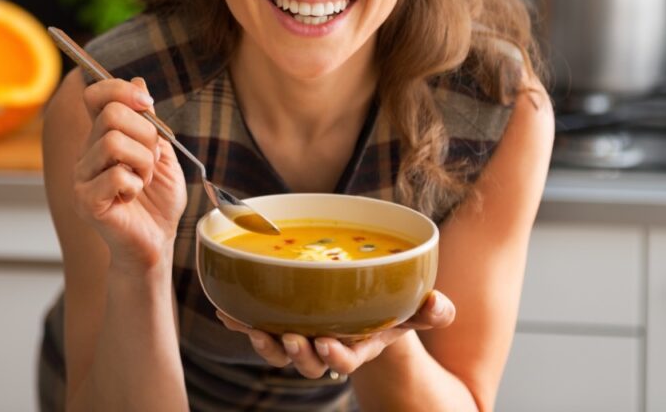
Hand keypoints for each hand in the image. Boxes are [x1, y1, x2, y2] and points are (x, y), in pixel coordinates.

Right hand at [74, 76, 187, 271]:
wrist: (157, 242)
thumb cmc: (158, 200)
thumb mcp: (162, 152)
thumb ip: (149, 121)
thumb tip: (138, 82)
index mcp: (101, 137)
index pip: (95, 95)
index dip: (120, 90)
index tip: (147, 104)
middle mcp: (86, 153)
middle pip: (111, 115)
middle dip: (145, 135)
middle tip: (151, 161)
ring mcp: (82, 177)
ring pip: (113, 142)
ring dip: (142, 162)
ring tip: (143, 180)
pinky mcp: (86, 201)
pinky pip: (114, 175)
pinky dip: (135, 184)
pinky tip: (132, 197)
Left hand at [217, 290, 455, 378]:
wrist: (363, 303)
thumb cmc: (389, 307)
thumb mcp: (412, 308)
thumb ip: (429, 311)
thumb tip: (441, 306)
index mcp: (356, 346)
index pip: (345, 360)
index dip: (336, 358)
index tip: (327, 345)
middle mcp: (326, 347)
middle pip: (308, 362)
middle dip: (298, 355)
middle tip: (292, 339)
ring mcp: (302, 337)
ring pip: (281, 351)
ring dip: (266, 343)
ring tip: (256, 330)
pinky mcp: (281, 323)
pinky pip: (259, 327)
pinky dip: (241, 321)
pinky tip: (225, 310)